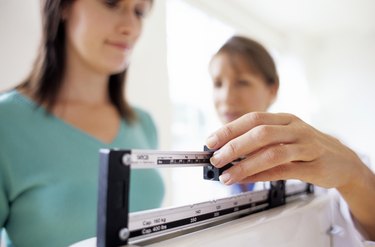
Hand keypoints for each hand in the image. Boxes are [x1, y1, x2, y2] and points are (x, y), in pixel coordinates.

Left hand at [206, 112, 363, 188]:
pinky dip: (261, 175)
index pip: (252, 119)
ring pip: (271, 153)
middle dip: (233, 146)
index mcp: (285, 119)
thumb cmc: (307, 147)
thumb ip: (260, 142)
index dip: (229, 129)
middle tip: (216, 160)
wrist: (343, 160)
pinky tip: (246, 179)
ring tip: (227, 175)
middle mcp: (295, 129)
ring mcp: (306, 146)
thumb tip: (228, 152)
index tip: (211, 141)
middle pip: (260, 133)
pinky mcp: (314, 166)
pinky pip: (283, 171)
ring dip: (245, 165)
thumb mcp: (285, 137)